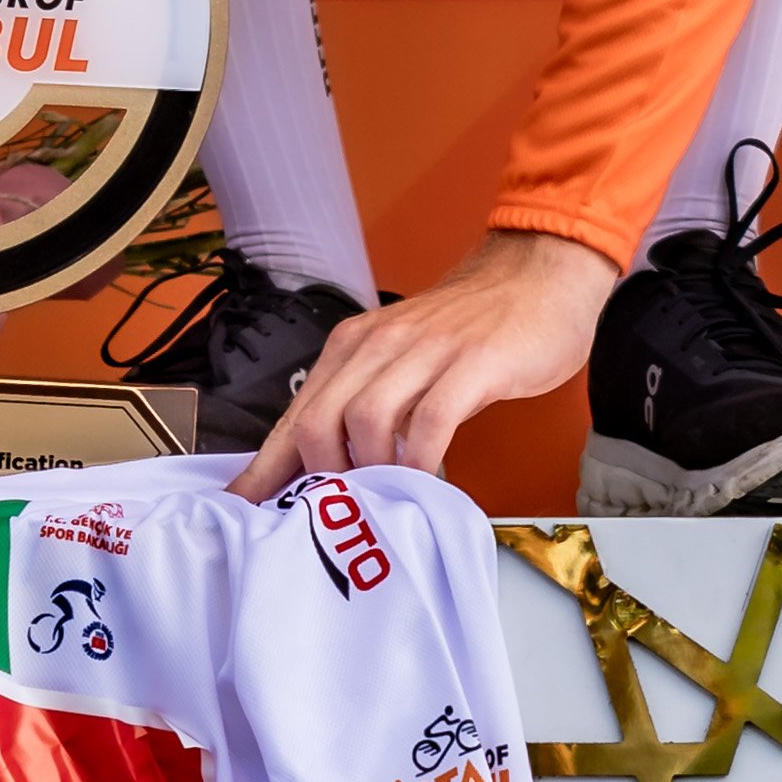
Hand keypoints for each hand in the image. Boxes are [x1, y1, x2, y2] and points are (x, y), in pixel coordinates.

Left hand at [229, 230, 618, 499]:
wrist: (537, 273)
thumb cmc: (470, 328)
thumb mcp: (403, 359)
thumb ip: (366, 402)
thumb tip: (330, 465)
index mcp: (353, 346)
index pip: (296, 414)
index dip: (267, 466)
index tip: (244, 507)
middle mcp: (379, 344)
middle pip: (319, 419)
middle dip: (320, 474)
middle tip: (342, 508)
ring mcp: (426, 351)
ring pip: (366, 419)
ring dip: (370, 469)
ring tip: (386, 496)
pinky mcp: (473, 363)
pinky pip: (431, 419)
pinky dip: (421, 458)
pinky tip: (427, 480)